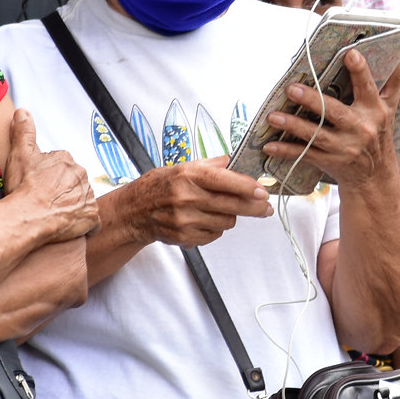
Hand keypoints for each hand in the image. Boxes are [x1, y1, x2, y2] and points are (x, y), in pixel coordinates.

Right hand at [4, 110, 98, 242]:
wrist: (28, 216)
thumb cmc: (23, 187)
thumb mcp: (20, 154)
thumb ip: (23, 132)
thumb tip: (23, 112)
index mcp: (66, 160)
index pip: (59, 165)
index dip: (46, 176)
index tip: (36, 184)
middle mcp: (81, 176)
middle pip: (71, 182)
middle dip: (60, 190)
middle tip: (44, 200)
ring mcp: (88, 197)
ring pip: (81, 200)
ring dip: (71, 206)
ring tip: (52, 214)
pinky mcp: (92, 217)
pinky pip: (91, 221)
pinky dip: (83, 224)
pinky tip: (68, 227)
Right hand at [117, 156, 272, 248]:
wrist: (134, 211)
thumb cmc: (159, 186)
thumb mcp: (182, 167)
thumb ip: (210, 165)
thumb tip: (232, 161)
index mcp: (188, 175)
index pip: (225, 181)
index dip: (248, 188)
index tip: (263, 192)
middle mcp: (187, 197)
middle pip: (232, 205)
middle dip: (254, 208)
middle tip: (265, 208)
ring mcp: (185, 220)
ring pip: (226, 222)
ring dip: (229, 216)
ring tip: (218, 209)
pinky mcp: (184, 237)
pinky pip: (214, 235)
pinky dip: (215, 228)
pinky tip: (204, 220)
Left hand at [262, 50, 399, 188]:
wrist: (375, 178)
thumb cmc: (380, 136)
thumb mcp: (390, 109)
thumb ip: (393, 81)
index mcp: (374, 111)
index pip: (367, 88)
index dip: (360, 71)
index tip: (350, 54)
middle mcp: (360, 129)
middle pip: (334, 112)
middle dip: (312, 100)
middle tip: (292, 88)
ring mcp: (343, 147)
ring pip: (316, 135)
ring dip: (293, 125)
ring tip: (274, 116)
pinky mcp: (329, 161)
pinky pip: (304, 154)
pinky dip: (286, 151)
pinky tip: (270, 145)